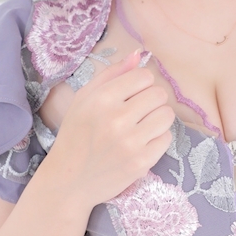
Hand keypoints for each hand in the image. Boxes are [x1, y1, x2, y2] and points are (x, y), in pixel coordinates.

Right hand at [46, 49, 174, 208]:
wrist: (69, 180)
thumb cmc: (76, 135)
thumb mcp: (84, 99)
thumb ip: (112, 74)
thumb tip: (138, 54)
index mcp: (101, 99)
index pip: (143, 76)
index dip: (140, 83)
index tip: (130, 94)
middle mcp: (116, 119)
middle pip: (158, 94)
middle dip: (150, 100)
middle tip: (137, 111)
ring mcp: (130, 143)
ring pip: (166, 115)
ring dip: (157, 118)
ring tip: (141, 125)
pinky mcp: (141, 162)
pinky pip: (166, 138)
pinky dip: (157, 139)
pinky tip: (141, 142)